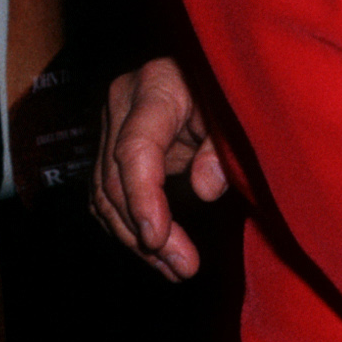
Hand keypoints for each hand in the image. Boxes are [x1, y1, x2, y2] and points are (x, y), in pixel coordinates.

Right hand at [91, 56, 228, 280]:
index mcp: (153, 85)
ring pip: (105, 194)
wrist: (213, 72)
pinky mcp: (111, 147)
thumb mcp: (237, 111)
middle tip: (183, 268)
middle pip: (114, 179)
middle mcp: (121, 104)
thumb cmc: (230, 90)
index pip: (134, 150)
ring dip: (135, 238)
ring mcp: (111, 125)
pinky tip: (158, 254)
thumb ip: (222, 148)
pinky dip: (129, 227)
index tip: (157, 239)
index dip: (143, 199)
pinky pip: (108, 195)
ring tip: (175, 269)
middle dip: (145, 231)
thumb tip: (204, 189)